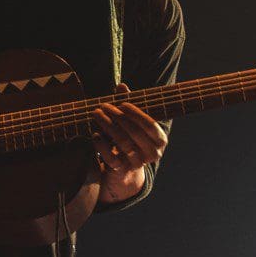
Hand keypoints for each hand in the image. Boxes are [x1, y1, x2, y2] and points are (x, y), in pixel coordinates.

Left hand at [92, 84, 167, 202]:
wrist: (124, 170)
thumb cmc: (130, 138)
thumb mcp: (132, 122)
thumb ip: (128, 105)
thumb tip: (121, 86)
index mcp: (160, 140)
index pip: (150, 125)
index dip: (135, 113)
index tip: (121, 104)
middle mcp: (153, 154)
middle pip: (135, 132)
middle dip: (118, 117)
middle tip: (103, 105)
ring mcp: (138, 163)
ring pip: (122, 143)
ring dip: (107, 126)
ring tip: (96, 114)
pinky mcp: (122, 170)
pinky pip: (111, 157)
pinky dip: (101, 145)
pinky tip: (95, 134)